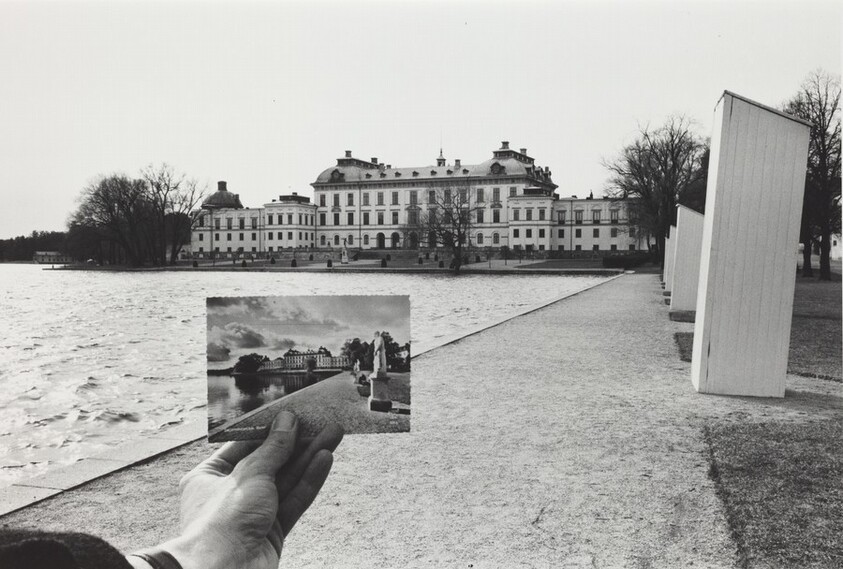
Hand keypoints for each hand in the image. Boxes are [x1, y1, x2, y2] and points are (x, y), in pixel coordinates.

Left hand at [159, 412, 342, 568]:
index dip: (269, 428)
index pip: (243, 445)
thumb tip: (288, 422)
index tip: (291, 413)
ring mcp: (254, 513)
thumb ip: (273, 448)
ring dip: (310, 456)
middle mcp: (231, 494)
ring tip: (333, 433)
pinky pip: (294, 499)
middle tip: (321, 421)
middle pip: (271, 461)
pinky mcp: (273, 531)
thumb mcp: (249, 474)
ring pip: (287, 479)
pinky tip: (325, 458)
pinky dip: (310, 479)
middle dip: (298, 441)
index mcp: (210, 476)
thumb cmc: (221, 523)